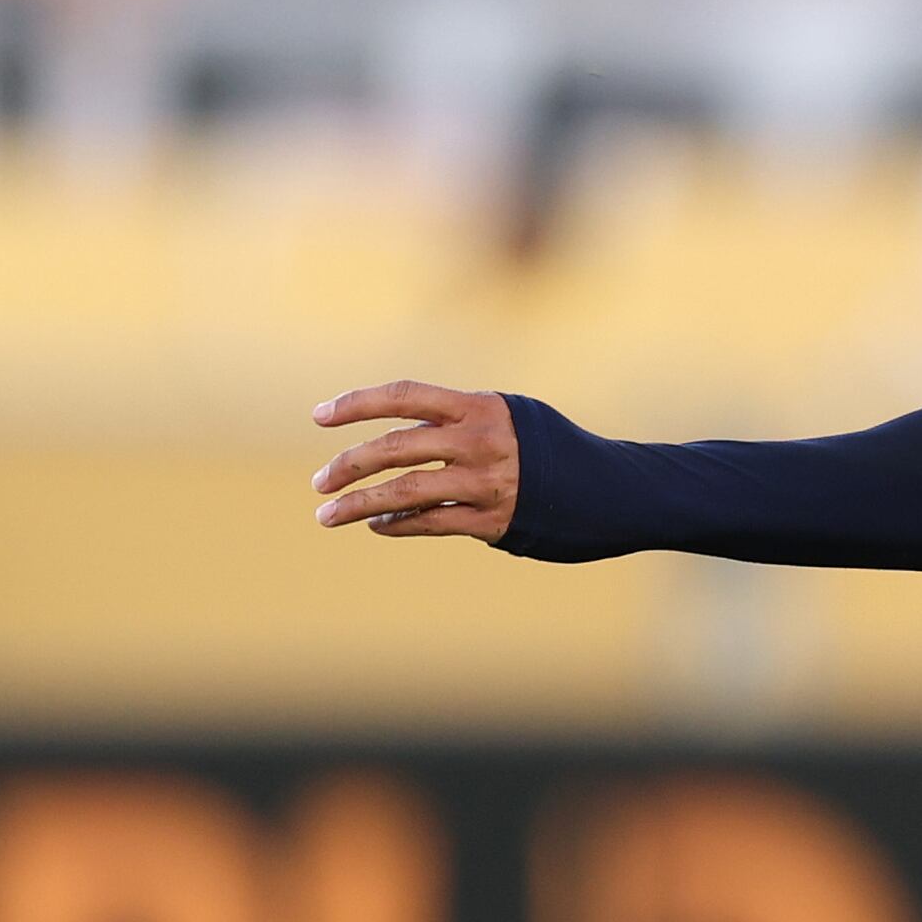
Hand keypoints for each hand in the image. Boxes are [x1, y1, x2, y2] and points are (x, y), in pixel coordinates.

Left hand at [309, 381, 522, 541]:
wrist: (603, 489)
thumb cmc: (541, 447)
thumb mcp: (502, 417)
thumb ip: (450, 423)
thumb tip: (389, 442)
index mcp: (478, 406)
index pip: (405, 395)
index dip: (357, 404)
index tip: (318, 417)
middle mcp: (481, 441)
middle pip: (396, 448)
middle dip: (348, 465)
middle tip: (318, 483)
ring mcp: (487, 482)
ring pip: (407, 493)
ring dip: (359, 506)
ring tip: (327, 516)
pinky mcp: (493, 520)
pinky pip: (431, 522)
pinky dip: (398, 525)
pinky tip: (377, 526)